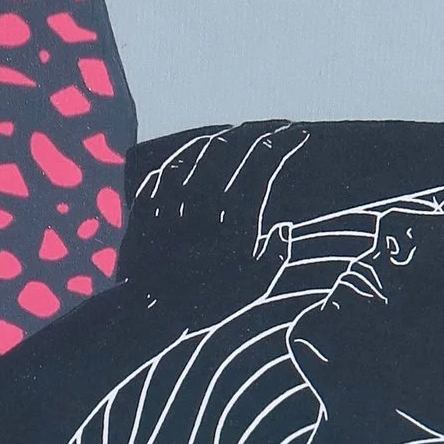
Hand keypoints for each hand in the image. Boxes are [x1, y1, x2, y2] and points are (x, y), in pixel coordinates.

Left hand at [120, 119, 309, 302]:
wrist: (149, 315)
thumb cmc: (207, 304)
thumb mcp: (254, 288)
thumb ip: (276, 256)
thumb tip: (283, 227)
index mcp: (236, 222)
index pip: (263, 167)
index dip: (282, 145)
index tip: (297, 134)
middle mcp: (205, 204)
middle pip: (233, 150)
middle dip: (257, 133)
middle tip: (273, 128)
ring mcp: (173, 200)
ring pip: (199, 153)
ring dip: (223, 139)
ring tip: (239, 135)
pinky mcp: (146, 205)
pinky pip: (167, 168)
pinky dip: (184, 156)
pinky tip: (193, 153)